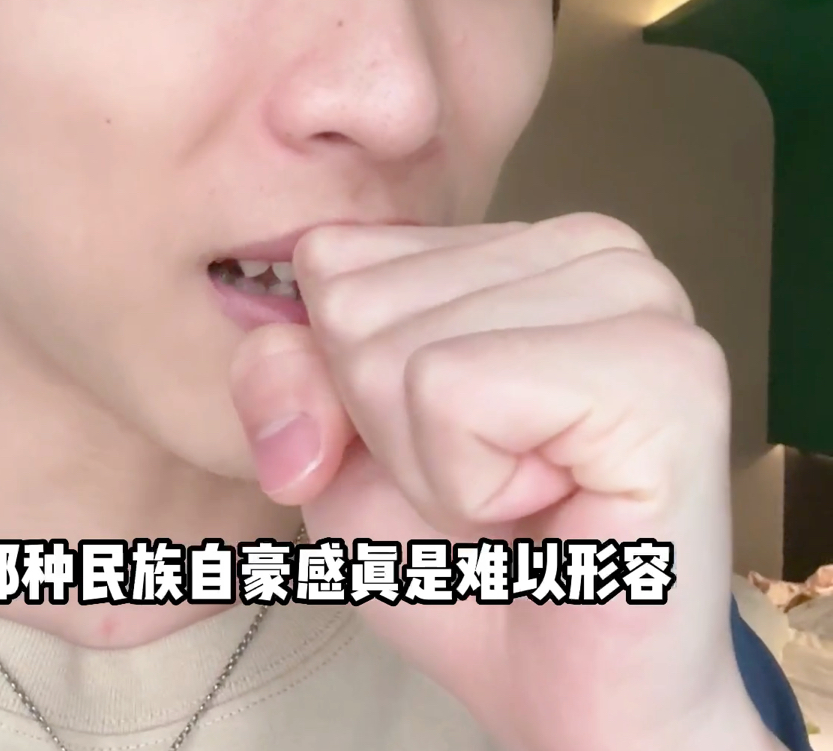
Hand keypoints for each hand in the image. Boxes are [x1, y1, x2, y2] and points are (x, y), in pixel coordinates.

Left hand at [229, 213, 776, 750]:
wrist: (562, 692)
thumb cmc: (461, 564)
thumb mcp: (336, 455)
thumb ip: (284, 374)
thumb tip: (274, 329)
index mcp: (524, 248)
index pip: (339, 257)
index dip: (346, 385)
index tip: (432, 446)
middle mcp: (593, 251)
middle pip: (359, 302)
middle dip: (388, 432)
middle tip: (485, 484)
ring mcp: (640, 298)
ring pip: (401, 353)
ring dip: (430, 466)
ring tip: (522, 495)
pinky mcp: (664, 372)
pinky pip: (457, 392)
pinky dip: (467, 483)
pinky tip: (551, 504)